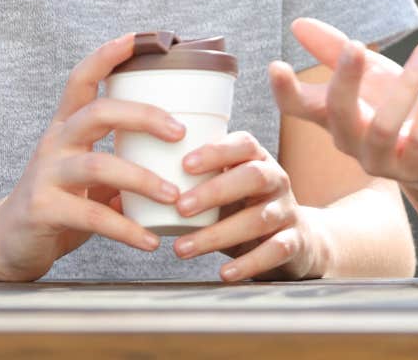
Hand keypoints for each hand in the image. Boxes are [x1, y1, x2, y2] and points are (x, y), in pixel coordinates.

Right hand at [0, 34, 186, 280]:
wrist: (7, 242)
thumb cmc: (61, 200)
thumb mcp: (90, 172)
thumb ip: (123, 157)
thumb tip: (183, 151)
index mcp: (67, 127)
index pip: (82, 79)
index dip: (108, 55)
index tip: (140, 37)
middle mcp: (55, 143)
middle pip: (97, 113)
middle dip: (143, 116)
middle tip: (180, 132)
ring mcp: (46, 175)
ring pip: (96, 165)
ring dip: (141, 179)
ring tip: (173, 196)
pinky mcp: (43, 210)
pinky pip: (90, 216)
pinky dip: (125, 229)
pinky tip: (149, 241)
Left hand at [167, 131, 322, 280]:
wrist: (297, 240)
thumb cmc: (244, 209)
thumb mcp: (223, 192)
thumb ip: (185, 189)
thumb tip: (120, 196)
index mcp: (258, 160)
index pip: (243, 144)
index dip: (216, 151)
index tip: (185, 164)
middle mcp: (277, 180)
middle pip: (253, 176)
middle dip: (215, 191)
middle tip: (180, 207)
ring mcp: (287, 211)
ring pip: (258, 219)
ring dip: (217, 234)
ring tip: (182, 249)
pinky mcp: (295, 242)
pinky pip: (274, 250)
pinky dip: (249, 263)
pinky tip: (223, 273)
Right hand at [268, 17, 417, 198]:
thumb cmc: (395, 110)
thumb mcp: (369, 74)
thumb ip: (335, 51)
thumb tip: (297, 24)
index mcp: (333, 116)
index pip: (298, 108)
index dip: (284, 91)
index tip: (276, 65)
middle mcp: (350, 141)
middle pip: (337, 113)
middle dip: (345, 79)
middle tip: (355, 44)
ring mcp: (380, 159)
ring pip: (383, 127)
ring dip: (407, 83)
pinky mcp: (414, 168)